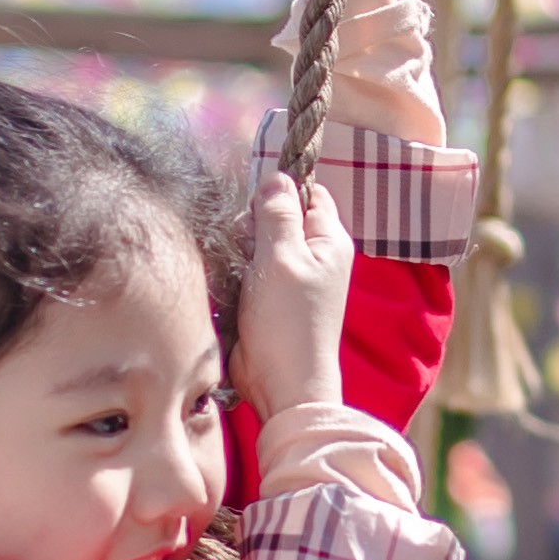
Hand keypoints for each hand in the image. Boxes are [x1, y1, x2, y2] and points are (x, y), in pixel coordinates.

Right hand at [232, 149, 355, 425]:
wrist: (281, 382)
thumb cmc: (288, 321)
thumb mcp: (282, 258)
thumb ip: (278, 214)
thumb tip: (276, 177)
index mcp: (328, 240)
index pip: (309, 193)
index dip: (281, 191)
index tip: (256, 204)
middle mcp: (314, 256)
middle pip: (278, 216)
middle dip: (254, 223)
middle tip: (245, 245)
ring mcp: (291, 278)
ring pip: (258, 242)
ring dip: (241, 250)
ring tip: (237, 270)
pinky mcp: (269, 297)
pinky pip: (248, 269)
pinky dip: (236, 272)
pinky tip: (230, 284)